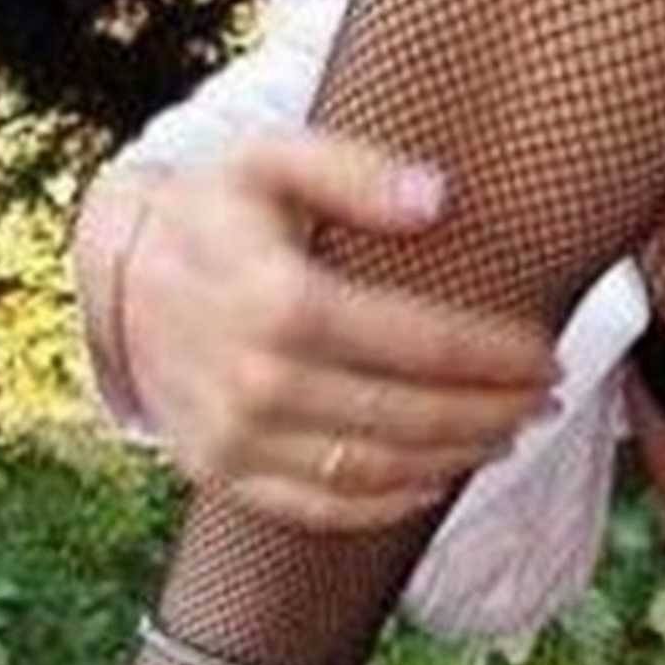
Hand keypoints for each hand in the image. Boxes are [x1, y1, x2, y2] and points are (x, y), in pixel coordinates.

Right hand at [74, 135, 558, 531]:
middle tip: (545, 400)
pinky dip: (384, 505)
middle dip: (491, 412)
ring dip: (452, 460)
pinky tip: (433, 481)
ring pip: (371, 470)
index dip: (495, 357)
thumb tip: (438, 198)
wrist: (118, 265)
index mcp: (281, 301)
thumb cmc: (214, 205)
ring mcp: (233, 436)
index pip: (422, 345)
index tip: (547, 354)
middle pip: (409, 416)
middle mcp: (256, 381)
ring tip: (506, 436)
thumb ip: (358, 172)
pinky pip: (314, 507)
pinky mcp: (217, 470)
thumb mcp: (277, 157)